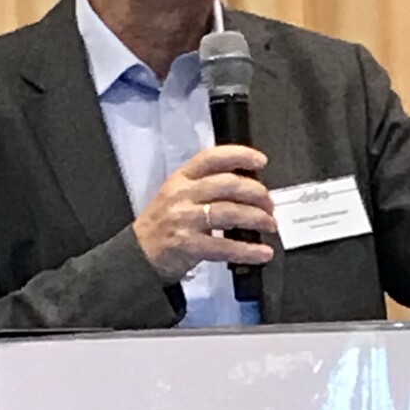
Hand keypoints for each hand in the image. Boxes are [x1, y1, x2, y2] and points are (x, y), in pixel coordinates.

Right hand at [132, 145, 276, 282]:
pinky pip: (225, 246)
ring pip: (229, 212)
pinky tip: (263, 252)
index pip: (212, 158)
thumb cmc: (163, 223)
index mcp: (181, 178)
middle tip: (269, 204)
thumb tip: (248, 187)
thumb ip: (207, 186)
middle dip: (256, 193)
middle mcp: (182, 195)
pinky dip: (248, 250)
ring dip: (256, 219)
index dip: (239, 156)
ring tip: (270, 225)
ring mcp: (184, 219)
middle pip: (228, 184)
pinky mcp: (188, 245)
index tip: (261, 161)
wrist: (138, 254)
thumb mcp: (177, 195)